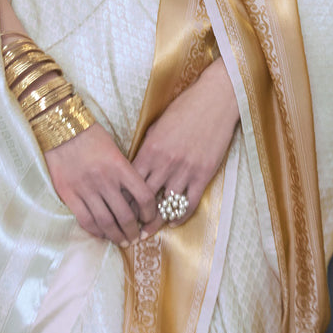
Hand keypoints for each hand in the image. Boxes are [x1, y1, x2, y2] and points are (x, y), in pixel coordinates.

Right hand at [44, 122, 159, 246]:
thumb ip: (124, 171)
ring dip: (116, 236)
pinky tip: (102, 234)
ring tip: (121, 240)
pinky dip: (96, 231)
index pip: (144, 196)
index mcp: (120, 166)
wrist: (61, 128)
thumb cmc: (91, 135)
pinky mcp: (69, 194)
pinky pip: (86, 220)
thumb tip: (135, 195)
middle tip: (136, 237)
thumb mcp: (115, 148)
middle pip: (125, 215)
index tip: (150, 218)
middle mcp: (105, 180)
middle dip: (133, 231)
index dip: (151, 212)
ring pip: (106, 222)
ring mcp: (86, 189)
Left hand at [132, 58, 239, 237]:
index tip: (118, 209)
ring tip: (147, 231)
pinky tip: (173, 221)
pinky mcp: (203, 174)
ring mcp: (185, 170)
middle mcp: (165, 163)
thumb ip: (147, 147)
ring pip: (166, 206)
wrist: (214, 100)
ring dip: (155, 222)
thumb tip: (137, 166)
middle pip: (145, 199)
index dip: (123, 199)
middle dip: (135, 216)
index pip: (130, 182)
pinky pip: (189, 203)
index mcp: (150, 149)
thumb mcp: (158, 125)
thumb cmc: (184, 108)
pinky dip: (179, 216)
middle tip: (128, 228)